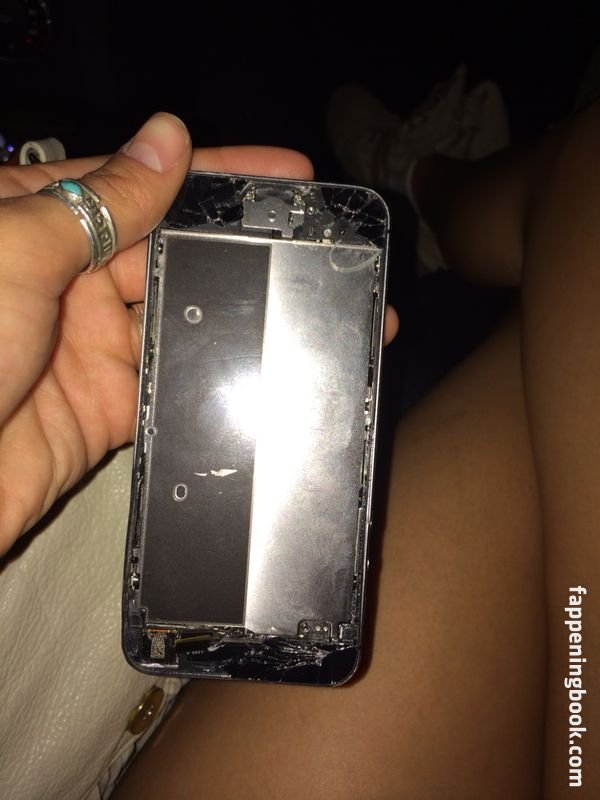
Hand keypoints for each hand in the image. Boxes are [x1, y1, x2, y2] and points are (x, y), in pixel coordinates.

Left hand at [0, 113, 313, 553]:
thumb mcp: (15, 252)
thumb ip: (97, 202)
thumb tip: (165, 140)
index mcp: (39, 222)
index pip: (141, 182)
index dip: (216, 174)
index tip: (283, 172)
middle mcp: (68, 277)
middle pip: (174, 247)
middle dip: (240, 241)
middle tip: (309, 237)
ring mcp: (91, 343)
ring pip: (184, 313)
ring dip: (236, 308)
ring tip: (299, 296)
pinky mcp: (107, 403)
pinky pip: (173, 381)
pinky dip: (211, 374)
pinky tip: (255, 360)